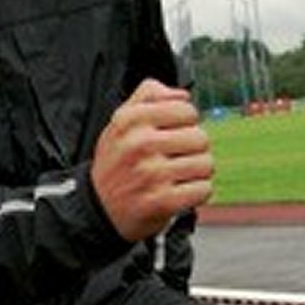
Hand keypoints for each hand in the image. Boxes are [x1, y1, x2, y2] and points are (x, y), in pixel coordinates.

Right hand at [92, 79, 213, 241]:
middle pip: (200, 138)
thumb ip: (149, 97)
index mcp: (131, 120)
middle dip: (193, 149)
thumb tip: (183, 95)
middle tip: (175, 158)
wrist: (99, 208)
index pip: (187, 110)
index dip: (185, 123)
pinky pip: (204, 189)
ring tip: (178, 175)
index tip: (172, 134)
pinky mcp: (163, 201)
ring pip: (206, 164)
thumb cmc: (117, 162)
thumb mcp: (121, 122)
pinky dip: (197, 192)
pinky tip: (180, 191)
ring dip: (197, 172)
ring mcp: (152, 174)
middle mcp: (140, 144)